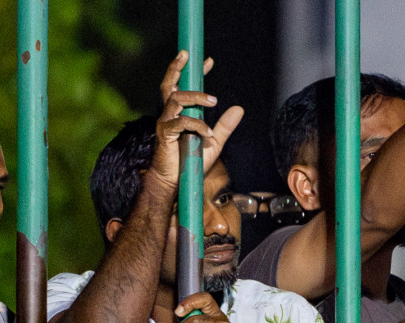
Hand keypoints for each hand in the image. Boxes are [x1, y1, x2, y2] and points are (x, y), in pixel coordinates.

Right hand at [148, 51, 243, 188]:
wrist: (178, 182)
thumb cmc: (191, 161)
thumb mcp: (214, 141)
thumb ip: (225, 125)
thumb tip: (239, 108)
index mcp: (179, 113)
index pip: (183, 86)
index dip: (193, 71)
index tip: (208, 61)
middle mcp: (169, 114)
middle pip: (170, 84)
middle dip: (178, 68)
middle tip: (191, 58)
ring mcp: (165, 123)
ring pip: (176, 99)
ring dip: (196, 97)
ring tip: (214, 101)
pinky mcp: (165, 135)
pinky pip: (181, 123)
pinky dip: (196, 125)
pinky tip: (207, 133)